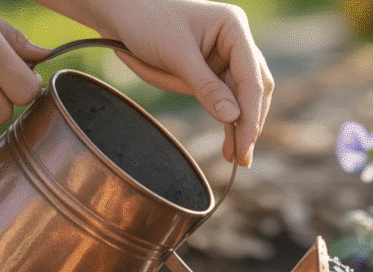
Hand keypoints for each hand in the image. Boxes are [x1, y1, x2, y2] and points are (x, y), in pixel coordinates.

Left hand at [50, 0, 273, 166]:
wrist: (117, 13)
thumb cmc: (144, 20)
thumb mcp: (176, 55)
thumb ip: (206, 87)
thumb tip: (232, 118)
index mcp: (233, 27)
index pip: (251, 77)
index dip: (251, 114)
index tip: (245, 144)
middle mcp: (235, 40)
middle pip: (254, 88)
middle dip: (250, 122)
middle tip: (243, 156)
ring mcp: (225, 55)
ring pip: (242, 96)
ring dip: (240, 125)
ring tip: (235, 156)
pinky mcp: (212, 69)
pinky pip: (225, 98)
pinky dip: (225, 119)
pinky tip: (228, 142)